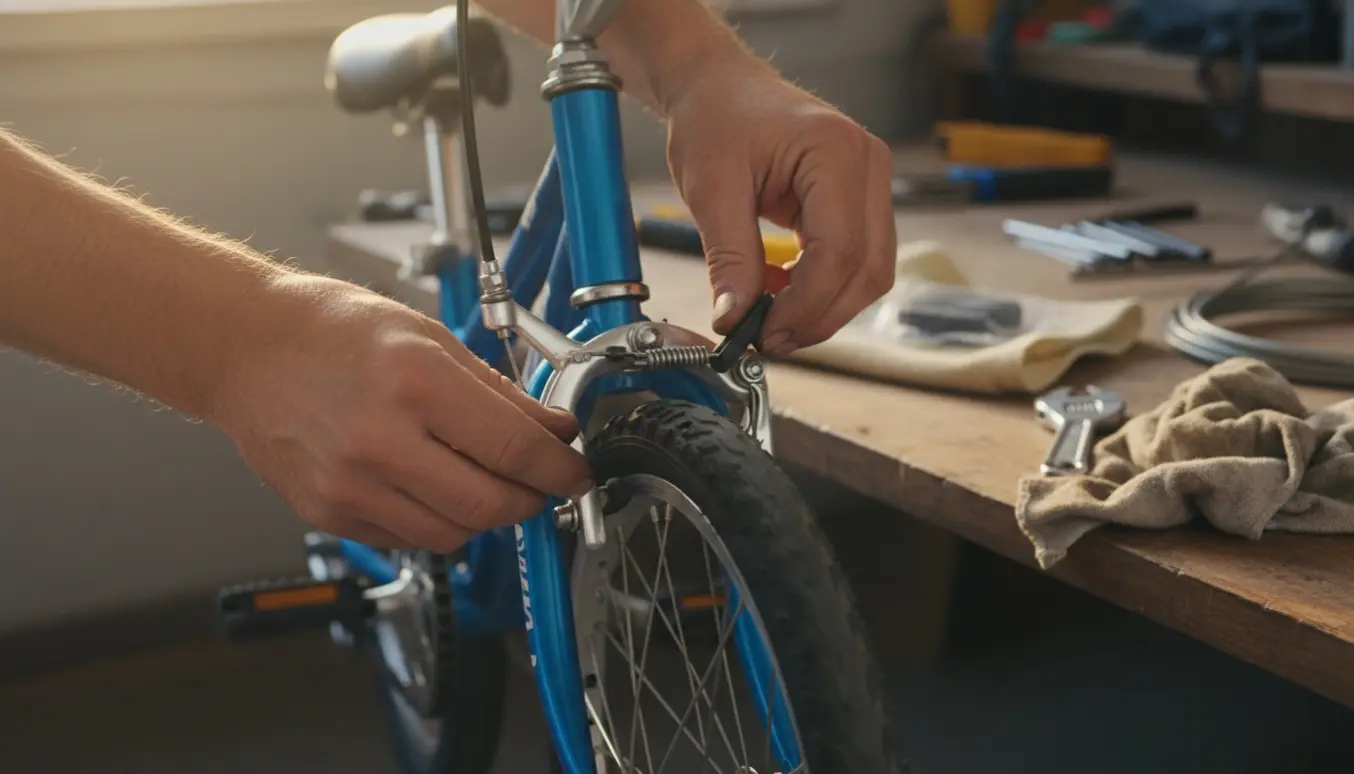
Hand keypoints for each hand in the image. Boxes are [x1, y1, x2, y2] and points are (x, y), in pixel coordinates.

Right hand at [209, 277, 591, 552]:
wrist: (243, 350)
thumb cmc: (331, 330)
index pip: (515, 450)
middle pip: (491, 505)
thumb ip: (499, 393)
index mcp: (414, 382)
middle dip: (530, 498)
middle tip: (538, 480)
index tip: (577, 472)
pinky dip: (435, 521)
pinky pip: (408, 539)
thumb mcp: (429, 337)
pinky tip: (428, 484)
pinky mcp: (328, 514)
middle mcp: (379, 440)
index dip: (561, 470)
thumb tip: (555, 431)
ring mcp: (349, 485)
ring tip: (479, 476)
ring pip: (454, 534)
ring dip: (483, 513)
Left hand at [665, 61, 896, 354]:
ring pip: (870, 271)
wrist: (719, 87)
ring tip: (770, 322)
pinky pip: (858, 258)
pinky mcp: (862, 199)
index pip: (839, 251)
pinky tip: (782, 293)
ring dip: (824, 308)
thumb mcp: (711, 189)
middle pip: (867, 269)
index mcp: (835, 151)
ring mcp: (872, 181)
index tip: (762, 333)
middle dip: (819, 316)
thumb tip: (734, 320)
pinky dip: (824, 287)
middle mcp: (868, 164)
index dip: (805, 305)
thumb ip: (729, 258)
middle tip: (767, 340)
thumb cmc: (715, 119)